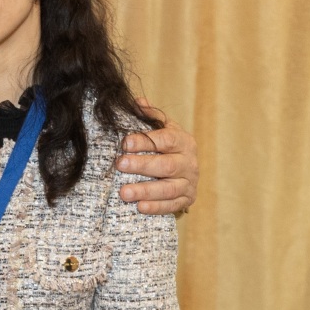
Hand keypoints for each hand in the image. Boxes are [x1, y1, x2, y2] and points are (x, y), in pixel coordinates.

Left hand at [115, 101, 197, 215]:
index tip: (125, 142)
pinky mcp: (187, 199)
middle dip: (142, 165)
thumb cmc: (168, 147)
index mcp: (184, 142)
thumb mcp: (163, 128)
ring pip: (168, 188)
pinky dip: (156, 207)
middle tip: (120, 164)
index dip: (145, 141)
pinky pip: (172, 205)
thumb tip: (137, 101)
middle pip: (166, 165)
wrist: (186, 171)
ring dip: (145, 190)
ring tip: (124, 193)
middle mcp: (189, 162)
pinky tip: (140, 207)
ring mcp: (189, 183)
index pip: (166, 140)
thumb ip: (151, 116)